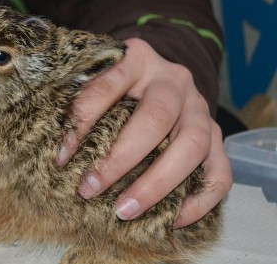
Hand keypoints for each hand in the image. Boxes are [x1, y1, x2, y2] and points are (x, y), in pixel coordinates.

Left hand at [56, 37, 231, 227]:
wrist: (155, 77)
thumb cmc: (115, 84)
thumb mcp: (95, 78)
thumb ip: (80, 102)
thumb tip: (59, 150)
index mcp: (137, 58)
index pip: (107, 87)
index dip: (82, 123)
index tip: (61, 158)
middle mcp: (174, 81)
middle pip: (155, 117)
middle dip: (119, 159)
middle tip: (89, 189)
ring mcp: (200, 108)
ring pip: (192, 145)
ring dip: (157, 183)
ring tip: (124, 210)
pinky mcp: (217, 138)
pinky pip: (220, 172)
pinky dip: (199, 200)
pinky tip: (172, 219)